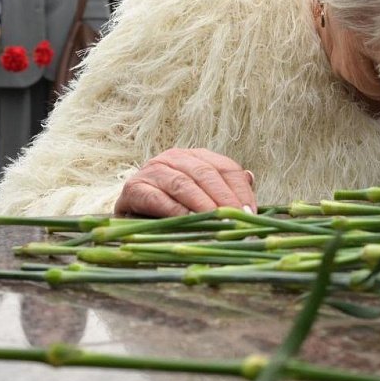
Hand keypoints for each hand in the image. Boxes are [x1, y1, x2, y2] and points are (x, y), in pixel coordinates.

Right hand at [115, 148, 256, 217]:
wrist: (129, 222)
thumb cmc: (171, 212)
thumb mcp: (201, 200)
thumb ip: (224, 190)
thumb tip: (250, 177)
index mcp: (195, 157)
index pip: (225, 168)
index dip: (240, 190)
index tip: (250, 213)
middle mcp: (174, 158)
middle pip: (206, 174)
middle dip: (224, 198)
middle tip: (237, 219)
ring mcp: (152, 171)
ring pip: (183, 184)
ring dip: (203, 204)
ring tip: (217, 222)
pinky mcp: (134, 188)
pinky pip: (157, 198)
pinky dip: (174, 211)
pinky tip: (188, 223)